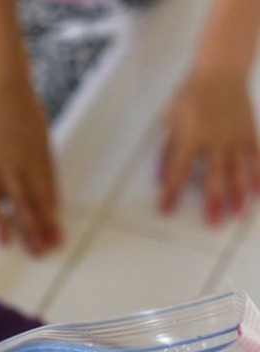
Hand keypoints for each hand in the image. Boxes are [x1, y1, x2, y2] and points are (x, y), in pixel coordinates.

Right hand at [0, 86, 61, 253]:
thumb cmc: (24, 117)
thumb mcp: (41, 143)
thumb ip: (45, 175)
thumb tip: (52, 207)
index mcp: (33, 158)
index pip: (44, 197)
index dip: (50, 221)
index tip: (55, 241)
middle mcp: (11, 162)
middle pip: (22, 203)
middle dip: (31, 229)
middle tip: (37, 251)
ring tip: (3, 242)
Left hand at [159, 71, 259, 223]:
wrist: (222, 69)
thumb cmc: (192, 94)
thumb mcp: (172, 118)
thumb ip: (167, 149)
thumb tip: (160, 178)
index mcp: (192, 136)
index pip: (179, 170)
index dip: (171, 192)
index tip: (165, 210)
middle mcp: (216, 139)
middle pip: (215, 176)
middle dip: (213, 201)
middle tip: (213, 223)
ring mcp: (235, 136)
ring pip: (239, 170)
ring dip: (239, 194)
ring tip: (239, 214)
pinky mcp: (249, 133)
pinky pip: (256, 157)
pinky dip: (258, 175)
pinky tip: (259, 193)